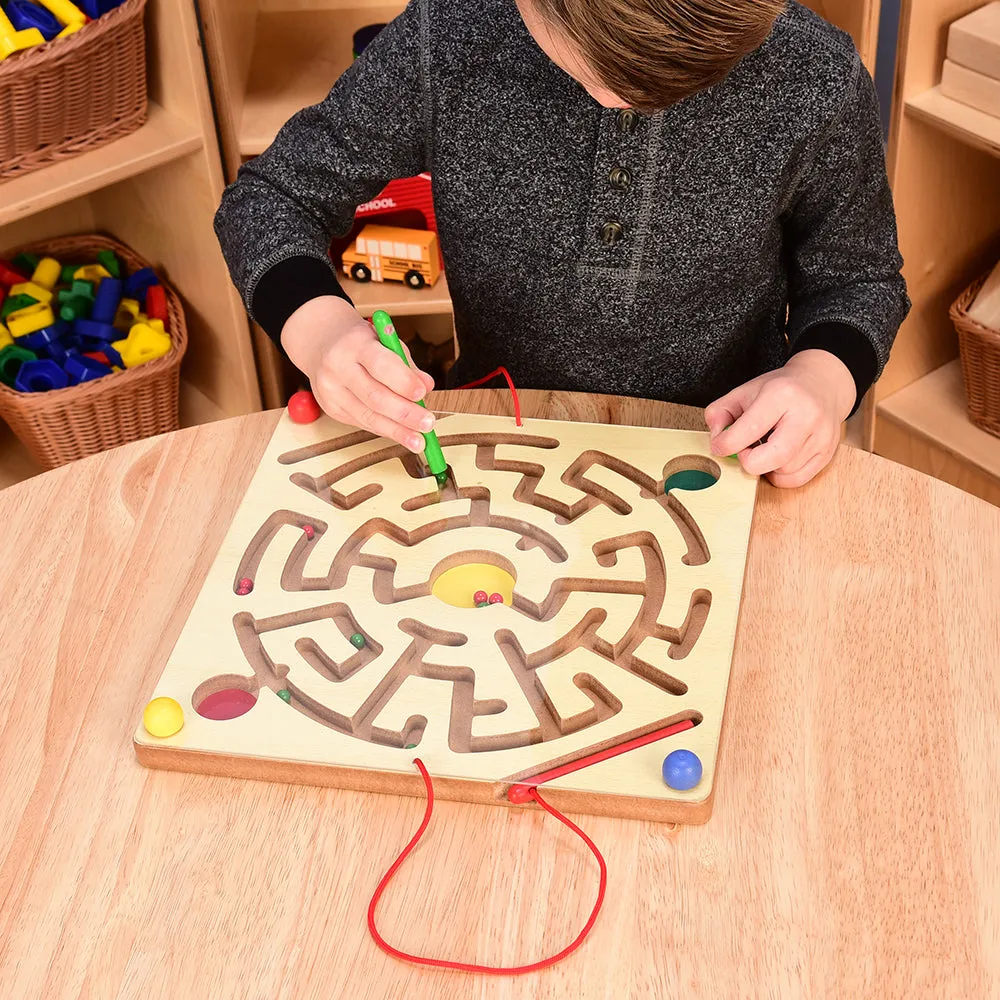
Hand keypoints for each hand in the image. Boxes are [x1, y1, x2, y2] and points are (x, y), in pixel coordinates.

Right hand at [281, 295, 435, 451]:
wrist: (322, 344)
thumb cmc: (361, 342)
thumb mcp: (385, 342)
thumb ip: (406, 364)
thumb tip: (427, 386)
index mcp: (356, 343)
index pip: (381, 364)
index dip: (403, 381)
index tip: (422, 394)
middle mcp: (338, 366)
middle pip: (374, 396)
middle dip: (405, 413)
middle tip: (428, 424)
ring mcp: (331, 390)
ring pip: (368, 416)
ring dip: (397, 431)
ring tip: (419, 441)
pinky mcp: (331, 407)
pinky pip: (362, 422)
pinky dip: (385, 429)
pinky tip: (402, 435)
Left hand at [704, 350, 855, 487]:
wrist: (822, 384)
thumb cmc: (781, 389)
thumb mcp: (744, 391)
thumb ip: (719, 412)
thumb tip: (716, 439)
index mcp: (781, 395)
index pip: (748, 431)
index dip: (725, 444)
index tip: (721, 444)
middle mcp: (806, 416)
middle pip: (771, 458)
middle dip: (748, 461)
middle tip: (745, 449)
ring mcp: (821, 436)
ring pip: (782, 471)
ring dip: (765, 466)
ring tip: (765, 446)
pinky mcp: (827, 453)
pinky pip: (796, 480)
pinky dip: (779, 475)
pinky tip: (776, 458)